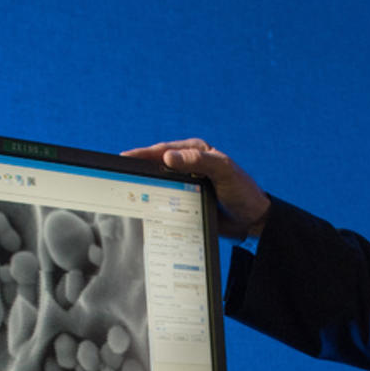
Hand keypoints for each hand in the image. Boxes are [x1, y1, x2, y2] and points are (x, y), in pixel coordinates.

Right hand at [122, 138, 270, 239]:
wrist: (252, 220)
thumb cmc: (243, 192)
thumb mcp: (224, 172)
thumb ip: (200, 161)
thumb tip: (169, 157)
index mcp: (197, 151)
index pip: (164, 150)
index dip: (142, 154)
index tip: (124, 158)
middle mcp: (189, 163)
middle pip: (156, 164)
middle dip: (137, 168)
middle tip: (117, 172)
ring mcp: (186, 181)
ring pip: (158, 180)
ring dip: (143, 183)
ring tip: (123, 188)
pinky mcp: (185, 197)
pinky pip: (164, 196)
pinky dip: (152, 199)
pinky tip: (141, 205)